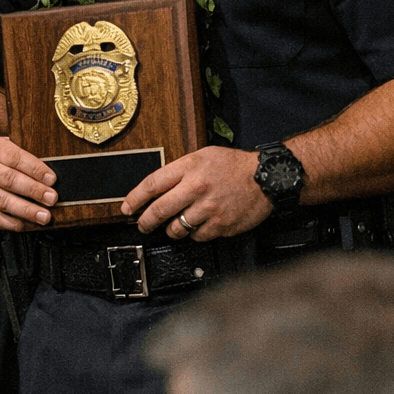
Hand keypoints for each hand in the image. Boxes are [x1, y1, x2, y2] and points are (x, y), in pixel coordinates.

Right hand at [0, 136, 58, 229]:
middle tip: (51, 199)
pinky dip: (14, 223)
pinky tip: (29, 224)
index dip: (35, 169)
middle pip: (8, 179)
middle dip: (33, 190)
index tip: (52, 179)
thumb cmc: (8, 158)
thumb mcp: (18, 148)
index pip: (14, 157)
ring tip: (44, 216)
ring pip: (2, 201)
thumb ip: (32, 159)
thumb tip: (53, 179)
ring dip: (26, 210)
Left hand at [121, 145, 272, 240]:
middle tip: (142, 225)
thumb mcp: (202, 156)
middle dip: (146, 221)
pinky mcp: (221, 225)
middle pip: (160, 210)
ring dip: (171, 230)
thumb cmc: (233, 166)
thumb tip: (157, 187)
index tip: (127, 208)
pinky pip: (198, 237)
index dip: (135, 199)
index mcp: (189, 168)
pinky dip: (194, 234)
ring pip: (177, 228)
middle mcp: (196, 188)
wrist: (266, 177)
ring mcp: (209, 209)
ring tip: (173, 226)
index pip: (152, 184)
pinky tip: (198, 226)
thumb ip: (179, 170)